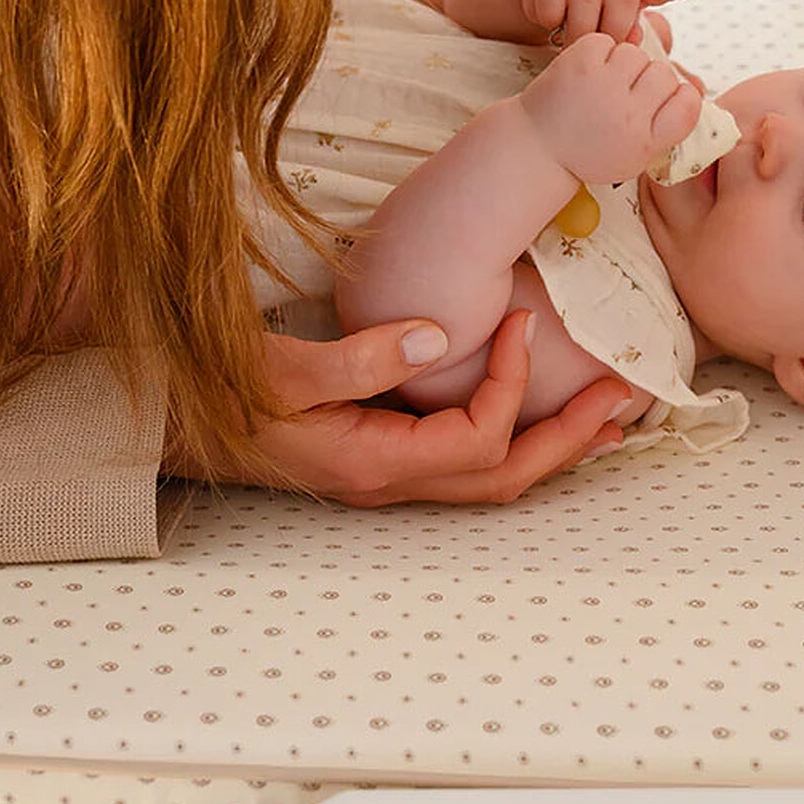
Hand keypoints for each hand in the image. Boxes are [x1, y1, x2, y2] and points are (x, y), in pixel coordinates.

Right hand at [166, 310, 630, 505]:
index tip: (523, 321)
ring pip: (491, 477)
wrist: (176, 424)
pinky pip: (467, 461)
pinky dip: (513, 439)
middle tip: (628, 398)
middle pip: (504, 478)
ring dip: (552, 446)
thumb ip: (361, 359)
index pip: (476, 439)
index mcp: (373, 462)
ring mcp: (389, 476)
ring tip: (606, 416)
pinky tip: (535, 413)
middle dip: (570, 440)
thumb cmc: (221, 396)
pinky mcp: (384, 457)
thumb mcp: (283, 370)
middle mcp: (390, 481)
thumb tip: (439, 336)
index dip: (513, 385)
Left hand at [521, 34, 701, 183]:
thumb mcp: (633, 154)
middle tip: (628, 92)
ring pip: (636, 54)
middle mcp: (626, 114)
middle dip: (649, 79)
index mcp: (644, 140)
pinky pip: (607, 42)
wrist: (537, 148)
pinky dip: (600, 52)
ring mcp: (602, 86)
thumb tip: (694, 89)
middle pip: (663, 74)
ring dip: (624, 63)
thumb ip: (665, 126)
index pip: (688, 104)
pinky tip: (590, 72)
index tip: (667, 102)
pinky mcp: (579, 64)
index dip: (683, 97)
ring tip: (606, 82)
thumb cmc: (589, 151)